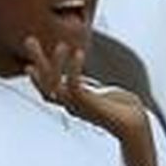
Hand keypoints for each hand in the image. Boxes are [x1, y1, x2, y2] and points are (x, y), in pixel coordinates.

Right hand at [25, 37, 158, 165]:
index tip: (29, 66)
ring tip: (60, 44)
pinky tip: (78, 53)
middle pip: (45, 84)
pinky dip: (73, 69)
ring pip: (55, 85)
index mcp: (72, 103)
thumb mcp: (102, 95)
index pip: (48, 91)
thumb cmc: (123, 110)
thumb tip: (84, 82)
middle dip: (38, 61)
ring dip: (55, 63)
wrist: (135, 125)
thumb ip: (90, 89)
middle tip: (30, 39)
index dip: (38, 79)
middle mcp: (70, 106)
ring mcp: (78, 107)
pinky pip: (75, 86)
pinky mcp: (89, 105)